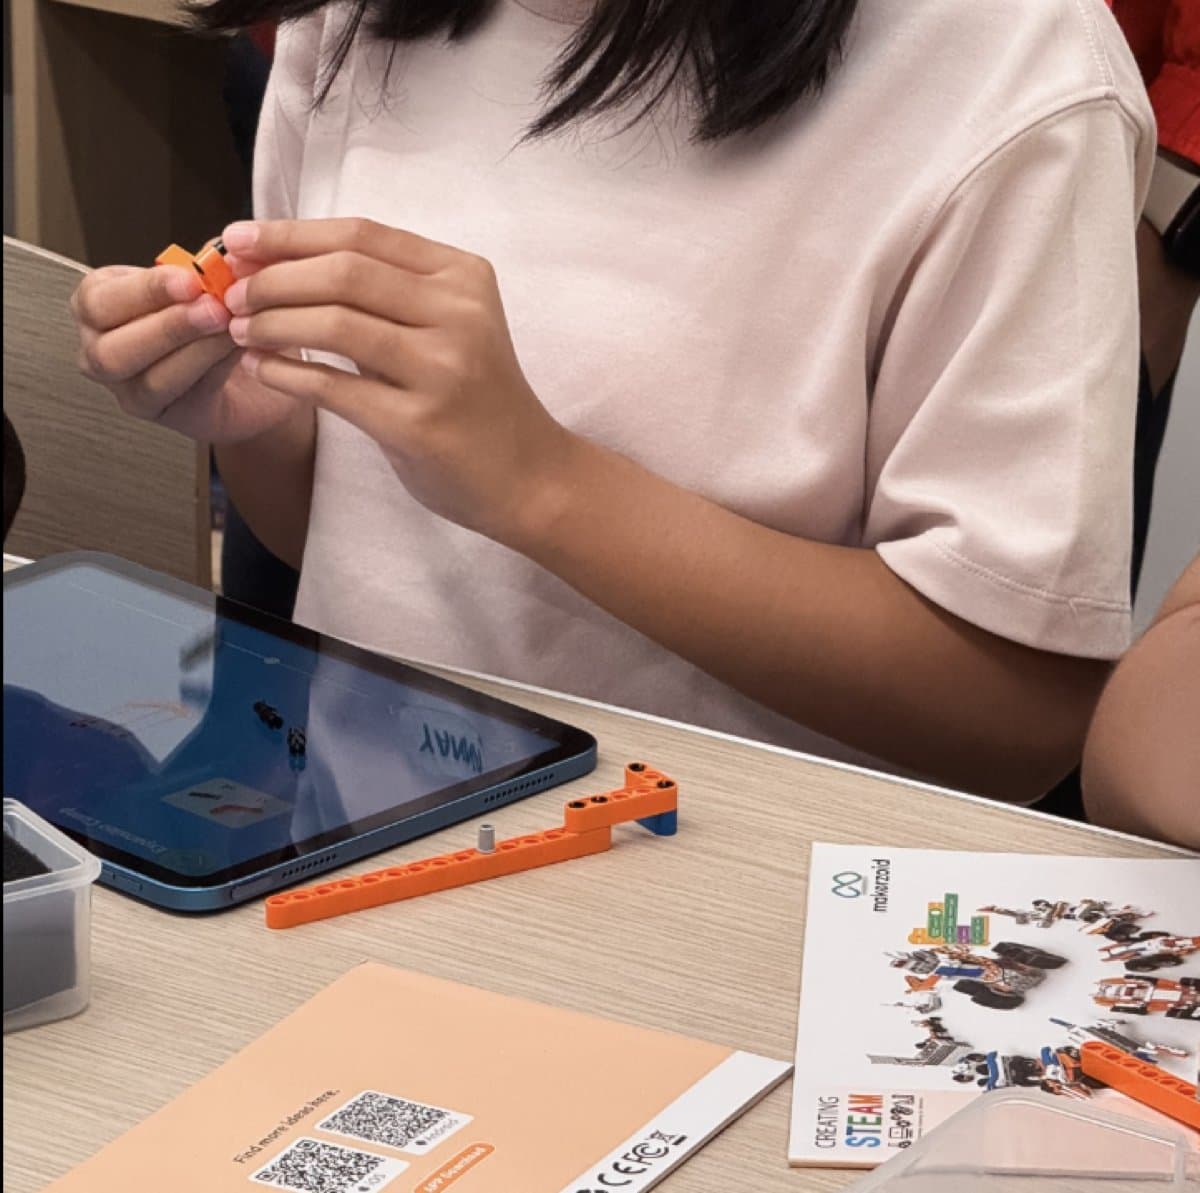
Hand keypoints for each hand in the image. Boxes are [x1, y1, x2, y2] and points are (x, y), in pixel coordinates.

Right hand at [72, 264, 299, 442]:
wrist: (254, 365)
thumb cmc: (211, 317)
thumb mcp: (201, 283)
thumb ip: (204, 270)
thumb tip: (225, 258)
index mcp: (99, 308)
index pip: (98, 301)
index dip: (144, 291)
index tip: (189, 279)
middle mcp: (104, 354)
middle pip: (112, 349)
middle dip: (167, 326)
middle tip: (213, 307)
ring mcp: (134, 392)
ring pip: (149, 379)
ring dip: (194, 349)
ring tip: (229, 326)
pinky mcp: (174, 417)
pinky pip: (187, 395)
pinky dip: (215, 368)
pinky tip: (238, 348)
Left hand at [221, 218, 576, 545]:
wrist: (527, 475)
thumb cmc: (476, 398)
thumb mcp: (448, 327)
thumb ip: (383, 295)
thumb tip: (278, 260)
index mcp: (463, 277)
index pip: (362, 235)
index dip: (290, 234)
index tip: (238, 238)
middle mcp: (459, 315)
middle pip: (343, 272)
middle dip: (272, 277)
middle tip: (231, 294)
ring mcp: (442, 370)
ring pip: (334, 324)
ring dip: (271, 323)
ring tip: (238, 330)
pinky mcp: (419, 424)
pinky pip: (333, 387)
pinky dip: (286, 374)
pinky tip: (262, 369)